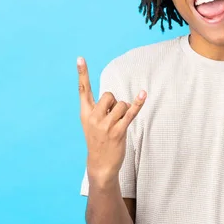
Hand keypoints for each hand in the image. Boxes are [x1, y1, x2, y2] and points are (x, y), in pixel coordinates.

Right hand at [77, 56, 145, 189]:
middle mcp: (94, 117)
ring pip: (121, 104)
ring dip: (125, 111)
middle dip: (115, 102)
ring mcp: (106, 125)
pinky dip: (138, 103)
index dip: (82, 73)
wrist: (100, 165)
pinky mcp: (118, 131)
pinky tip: (143, 94)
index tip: (80, 58)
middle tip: (112, 118)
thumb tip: (115, 99)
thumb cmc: (98, 141)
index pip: (83, 89)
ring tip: (118, 125)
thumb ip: (99, 109)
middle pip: (109, 94)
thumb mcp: (91, 124)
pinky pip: (130, 113)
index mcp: (85, 113)